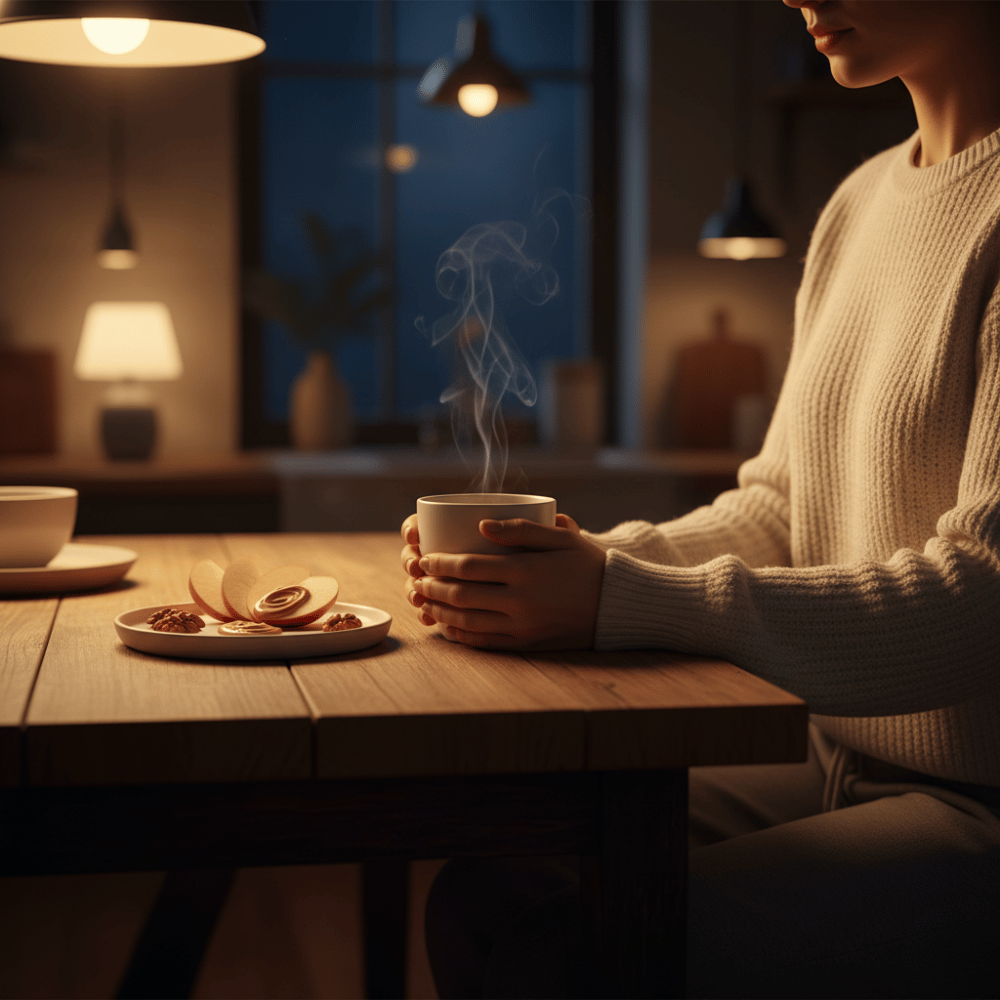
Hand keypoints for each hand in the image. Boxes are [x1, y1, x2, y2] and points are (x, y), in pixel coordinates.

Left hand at [400, 513, 605, 649]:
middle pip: (461, 595)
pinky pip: (484, 642)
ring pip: (467, 621)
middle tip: (417, 579)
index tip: (426, 557)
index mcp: (526, 570)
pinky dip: (460, 635)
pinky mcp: (526, 644)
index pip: (468, 566)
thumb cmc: (587, 564)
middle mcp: (520, 601)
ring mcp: (522, 626)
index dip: (440, 563)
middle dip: (432, 587)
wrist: (616, 605)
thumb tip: (481, 525)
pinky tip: (447, 625)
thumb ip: (521, 528)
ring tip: (424, 602)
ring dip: (440, 611)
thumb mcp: (561, 538)